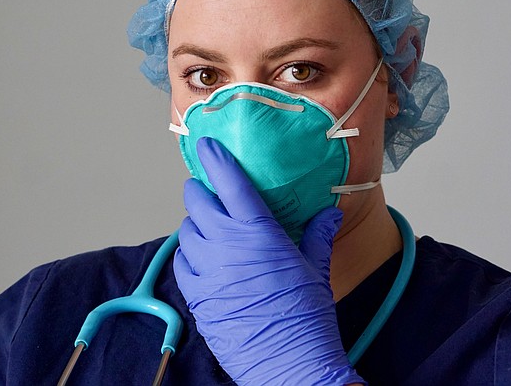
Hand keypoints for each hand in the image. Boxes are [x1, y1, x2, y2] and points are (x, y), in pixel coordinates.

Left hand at [173, 137, 364, 384]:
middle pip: (198, 201)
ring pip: (186, 231)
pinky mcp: (196, 296)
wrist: (290, 365)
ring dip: (196, 225)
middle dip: (201, 191)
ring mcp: (207, 271)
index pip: (229, 182)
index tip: (206, 146)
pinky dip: (188, 255)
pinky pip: (182, 263)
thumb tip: (329, 215)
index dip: (215, 159)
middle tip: (209, 192)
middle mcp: (227, 245)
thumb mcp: (316, 270)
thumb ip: (317, 235)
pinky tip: (202, 259)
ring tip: (210, 229)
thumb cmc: (307, 318)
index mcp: (258, 232)